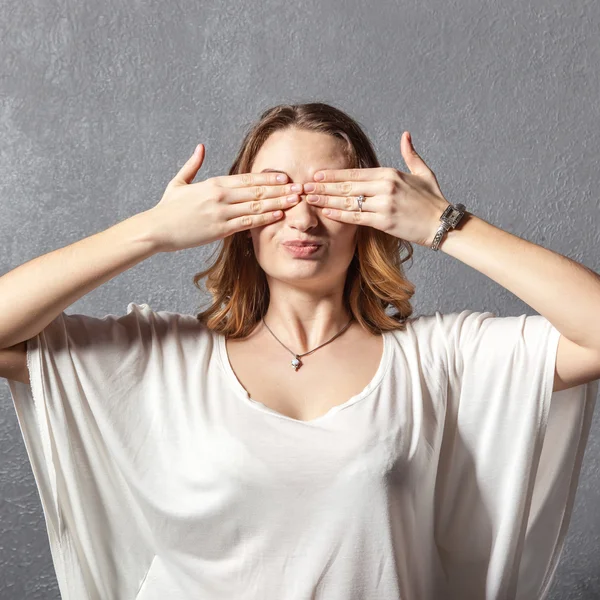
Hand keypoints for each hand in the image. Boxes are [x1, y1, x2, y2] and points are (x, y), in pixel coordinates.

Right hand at [148, 144, 299, 252]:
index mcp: (213, 183)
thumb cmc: (167, 208)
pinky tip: (279, 216)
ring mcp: (221, 213)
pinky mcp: (220, 229)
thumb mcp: (179, 182)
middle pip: (257, 191)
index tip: (286, 177)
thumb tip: (201, 146)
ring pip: (257, 206)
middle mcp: (220, 196)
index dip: (269, 178)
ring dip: (279, 203)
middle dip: (281, 189)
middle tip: (301, 188)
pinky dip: (265, 219)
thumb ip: (193, 164)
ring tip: (296, 201)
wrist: (156, 229)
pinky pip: (247, 223)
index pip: (247, 179)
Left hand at [302, 132, 450, 246]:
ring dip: (326, 201)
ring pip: (348, 202)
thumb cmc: (432, 199)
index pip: (354, 173)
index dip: (333, 174)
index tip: (316, 174)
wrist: (442, 223)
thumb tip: (405, 135)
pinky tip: (326, 213)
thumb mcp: (423, 172)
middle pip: (346, 186)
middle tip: (304, 187)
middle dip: (323, 186)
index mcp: (390, 173)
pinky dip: (340, 215)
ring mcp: (384, 204)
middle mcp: (385, 187)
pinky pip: (357, 218)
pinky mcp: (384, 222)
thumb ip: (410, 154)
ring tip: (309, 199)